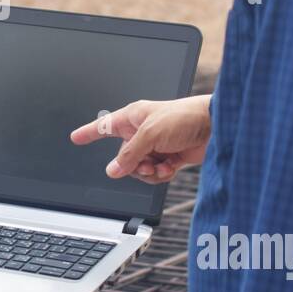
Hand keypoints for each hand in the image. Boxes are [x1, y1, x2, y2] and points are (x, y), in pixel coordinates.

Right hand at [70, 95, 211, 183]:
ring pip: (139, 168)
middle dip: (133, 165)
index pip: (104, 125)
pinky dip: (162, 174)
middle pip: (123, 157)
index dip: (89, 132)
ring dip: (149, 171)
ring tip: (162, 165)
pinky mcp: (170, 157)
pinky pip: (155, 173)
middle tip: (145, 163)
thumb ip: (129, 154)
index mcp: (133, 117)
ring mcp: (156, 145)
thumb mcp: (150, 134)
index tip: (76, 138)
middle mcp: (142, 131)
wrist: (216, 127)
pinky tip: (171, 167)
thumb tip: (113, 171)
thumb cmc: (184, 117)